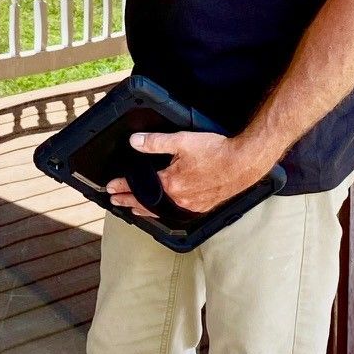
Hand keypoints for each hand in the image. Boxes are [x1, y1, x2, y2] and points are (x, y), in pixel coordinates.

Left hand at [105, 130, 261, 218]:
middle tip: (115, 201)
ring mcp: (191, 205)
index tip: (109, 187)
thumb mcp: (182, 140)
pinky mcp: (203, 207)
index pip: (139, 187)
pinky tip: (164, 212)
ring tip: (133, 209)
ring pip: (161, 211)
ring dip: (145, 210)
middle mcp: (179, 199)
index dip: (122, 186)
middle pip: (147, 203)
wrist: (244, 163)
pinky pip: (177, 213)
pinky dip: (164, 213)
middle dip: (128, 201)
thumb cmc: (216, 151)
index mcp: (171, 183)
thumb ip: (156, 142)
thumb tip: (134, 142)